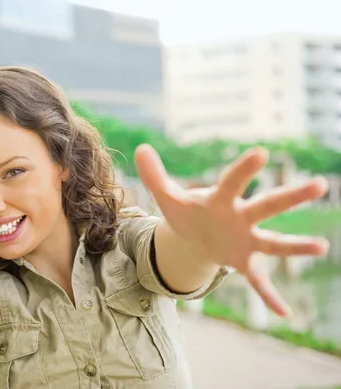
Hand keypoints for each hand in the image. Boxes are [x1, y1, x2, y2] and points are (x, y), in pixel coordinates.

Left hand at [134, 144, 328, 315]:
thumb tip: (140, 149)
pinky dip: (268, 295)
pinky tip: (284, 313)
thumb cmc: (186, 212)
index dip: (244, 170)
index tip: (261, 153)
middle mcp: (240, 217)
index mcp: (220, 199)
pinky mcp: (243, 261)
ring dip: (295, 246)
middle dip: (292, 196)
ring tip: (321, 246)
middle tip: (320, 185)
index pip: (233, 181)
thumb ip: (154, 176)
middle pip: (267, 206)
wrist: (194, 235)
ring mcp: (246, 240)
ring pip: (274, 243)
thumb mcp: (167, 198)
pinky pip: (258, 281)